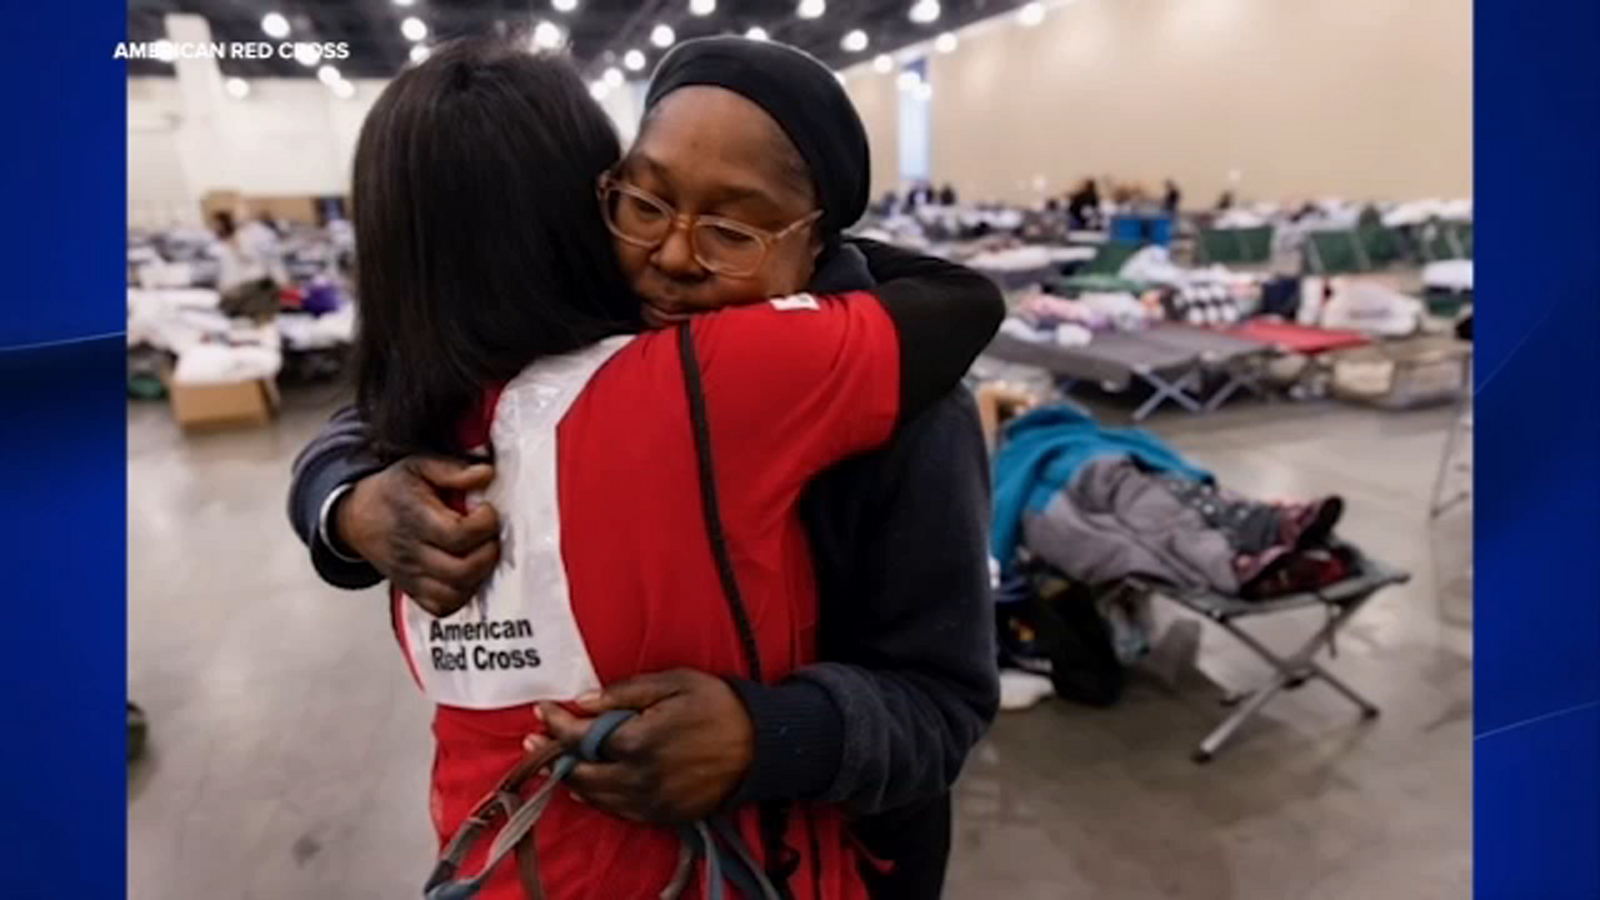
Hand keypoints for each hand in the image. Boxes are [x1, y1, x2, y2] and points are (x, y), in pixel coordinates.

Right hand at [335, 457, 499, 616]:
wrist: (357, 517)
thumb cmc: (393, 492)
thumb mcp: (419, 467)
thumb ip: (453, 471)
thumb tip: (485, 474)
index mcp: (415, 519)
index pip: (458, 534)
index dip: (484, 524)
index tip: (486, 511)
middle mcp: (412, 553)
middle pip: (461, 570)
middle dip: (488, 553)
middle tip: (490, 535)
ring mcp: (411, 576)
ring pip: (454, 594)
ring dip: (478, 576)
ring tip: (481, 553)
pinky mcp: (412, 591)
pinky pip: (442, 607)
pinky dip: (462, 596)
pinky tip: (467, 574)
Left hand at [532, 669, 754, 822]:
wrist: (761, 744)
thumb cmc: (718, 705)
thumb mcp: (673, 682)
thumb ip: (624, 693)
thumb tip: (583, 701)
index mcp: (637, 741)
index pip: (579, 737)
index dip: (555, 723)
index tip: (543, 709)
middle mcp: (637, 778)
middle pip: (578, 772)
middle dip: (553, 754)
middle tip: (535, 740)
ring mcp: (649, 801)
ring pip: (594, 798)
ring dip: (572, 779)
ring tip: (557, 762)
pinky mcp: (662, 815)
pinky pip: (617, 812)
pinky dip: (597, 798)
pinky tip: (589, 786)